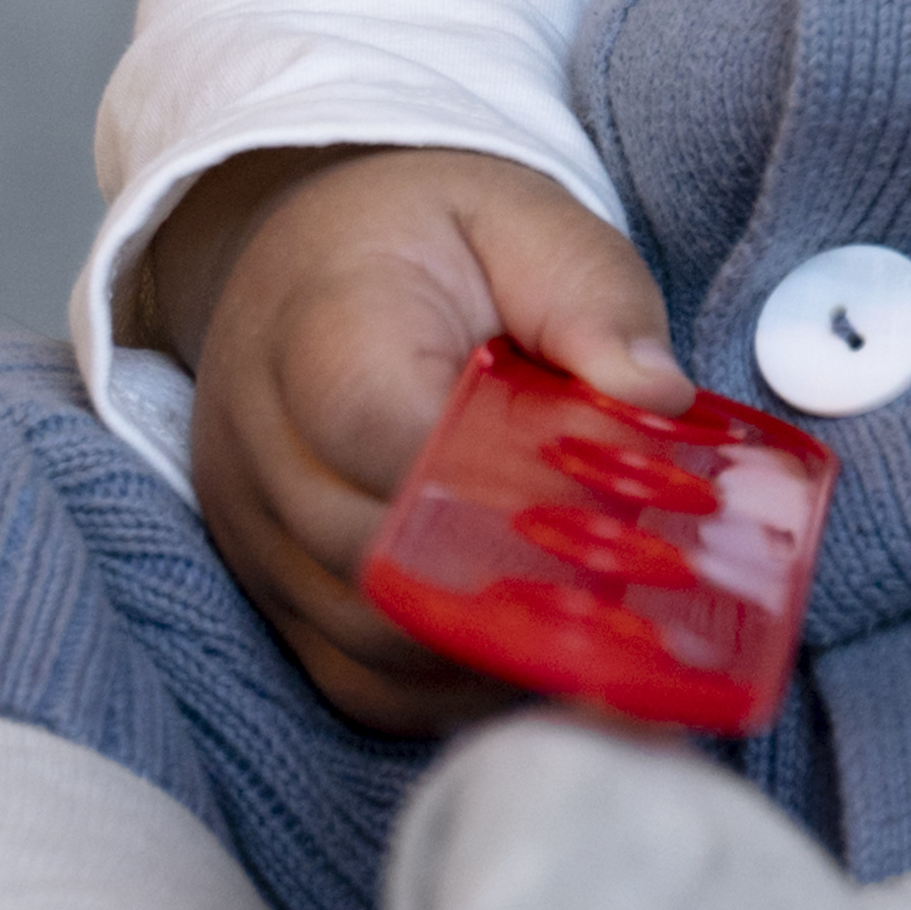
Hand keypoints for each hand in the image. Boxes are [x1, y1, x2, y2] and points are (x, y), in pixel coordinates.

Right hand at [122, 143, 688, 735]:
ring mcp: (253, 528)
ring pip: (367, 641)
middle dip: (510, 591)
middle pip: (377, 561)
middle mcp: (262, 441)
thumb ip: (594, 298)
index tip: (606, 518)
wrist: (313, 257)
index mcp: (324, 326)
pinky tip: (527, 658)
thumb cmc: (431, 241)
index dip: (496, 494)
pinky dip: (446, 687)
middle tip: (630, 602)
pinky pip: (354, 681)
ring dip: (486, 652)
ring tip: (595, 638)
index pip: (384, 434)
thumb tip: (657, 397)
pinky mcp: (269, 589)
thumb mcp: (526, 222)